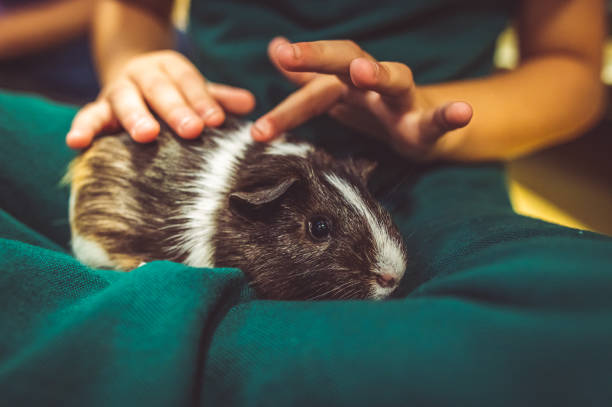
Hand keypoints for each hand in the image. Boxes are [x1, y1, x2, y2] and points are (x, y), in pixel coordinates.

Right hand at [66, 50, 255, 147]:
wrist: (131, 76)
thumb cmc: (172, 92)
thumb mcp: (195, 90)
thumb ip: (218, 97)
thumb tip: (250, 104)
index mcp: (170, 68)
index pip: (188, 82)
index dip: (203, 101)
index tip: (217, 121)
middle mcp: (142, 76)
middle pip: (159, 90)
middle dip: (175, 109)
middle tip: (191, 130)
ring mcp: (118, 91)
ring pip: (124, 100)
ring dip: (135, 117)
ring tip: (146, 135)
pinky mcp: (98, 109)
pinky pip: (88, 116)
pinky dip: (82, 128)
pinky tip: (76, 143)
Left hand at [252, 38, 471, 157]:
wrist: (422, 129)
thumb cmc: (374, 111)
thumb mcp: (338, 96)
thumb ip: (308, 79)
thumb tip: (274, 50)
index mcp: (348, 81)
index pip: (315, 75)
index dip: (291, 73)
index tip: (268, 63)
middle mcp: (374, 83)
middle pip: (347, 60)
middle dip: (317, 57)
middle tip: (288, 55)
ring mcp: (403, 100)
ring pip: (396, 80)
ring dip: (380, 74)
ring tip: (363, 72)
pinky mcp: (427, 124)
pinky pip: (440, 118)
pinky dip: (451, 115)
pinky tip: (462, 112)